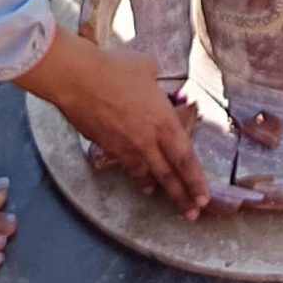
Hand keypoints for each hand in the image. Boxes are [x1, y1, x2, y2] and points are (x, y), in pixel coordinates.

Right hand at [17, 24, 208, 215]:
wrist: (78, 79)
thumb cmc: (116, 69)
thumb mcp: (147, 69)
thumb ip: (155, 84)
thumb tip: (151, 84)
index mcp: (164, 121)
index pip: (185, 159)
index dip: (196, 181)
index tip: (204, 198)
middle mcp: (147, 140)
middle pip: (168, 175)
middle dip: (182, 197)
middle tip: (192, 214)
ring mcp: (125, 147)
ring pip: (146, 174)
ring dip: (159, 188)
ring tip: (167, 200)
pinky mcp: (106, 146)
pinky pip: (127, 165)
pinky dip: (137, 175)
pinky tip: (140, 180)